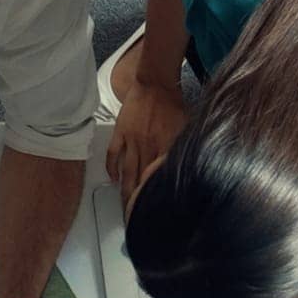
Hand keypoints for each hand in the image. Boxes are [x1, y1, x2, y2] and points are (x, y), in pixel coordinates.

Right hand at [106, 78, 185, 205]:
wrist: (156, 83)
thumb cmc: (174, 103)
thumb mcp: (186, 128)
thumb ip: (182, 148)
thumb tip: (185, 164)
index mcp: (166, 148)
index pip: (158, 178)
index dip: (155, 195)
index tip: (154, 207)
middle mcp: (148, 148)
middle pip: (141, 179)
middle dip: (137, 199)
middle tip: (134, 213)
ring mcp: (132, 141)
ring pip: (127, 171)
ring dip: (125, 189)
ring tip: (123, 204)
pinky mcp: (121, 132)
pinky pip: (113, 154)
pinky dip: (112, 168)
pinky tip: (113, 178)